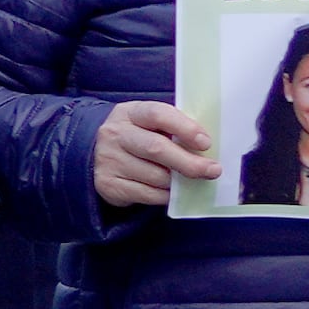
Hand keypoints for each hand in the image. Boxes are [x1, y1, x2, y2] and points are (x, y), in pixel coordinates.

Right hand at [93, 99, 218, 210]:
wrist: (95, 152)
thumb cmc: (137, 136)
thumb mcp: (149, 124)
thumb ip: (173, 129)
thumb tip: (206, 149)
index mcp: (130, 113)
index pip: (158, 115)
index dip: (185, 128)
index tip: (206, 143)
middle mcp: (115, 134)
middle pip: (156, 148)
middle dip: (189, 162)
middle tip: (213, 170)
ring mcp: (108, 159)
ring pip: (154, 176)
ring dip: (178, 182)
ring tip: (190, 181)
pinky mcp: (107, 184)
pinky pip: (146, 194)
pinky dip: (166, 195)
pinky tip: (172, 191)